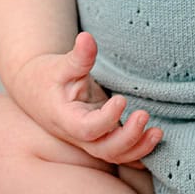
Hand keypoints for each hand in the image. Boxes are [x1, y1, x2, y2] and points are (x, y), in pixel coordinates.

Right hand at [18, 32, 162, 165]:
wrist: (36, 92)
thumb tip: (87, 38)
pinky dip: (138, 153)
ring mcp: (91, 140)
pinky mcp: (102, 137)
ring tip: (158, 132)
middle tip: (144, 115)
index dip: (106, 119)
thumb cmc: (47, 77)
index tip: (121, 99)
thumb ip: (78, 56)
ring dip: (139, 148)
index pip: (88, 129)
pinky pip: (121, 153)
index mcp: (66, 120)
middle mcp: (79, 136)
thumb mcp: (60, 65)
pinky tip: (154, 143)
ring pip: (115, 155)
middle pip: (105, 149)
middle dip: (128, 138)